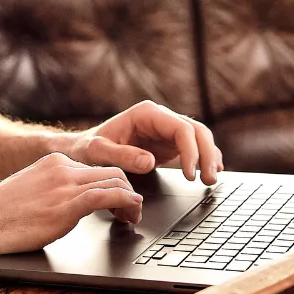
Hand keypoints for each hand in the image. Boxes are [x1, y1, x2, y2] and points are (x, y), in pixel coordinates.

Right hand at [0, 153, 142, 262]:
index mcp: (55, 162)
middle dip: (129, 191)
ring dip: (132, 201)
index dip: (116, 185)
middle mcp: (63, 168)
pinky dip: (127, 203)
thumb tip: (71, 206)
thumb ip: (54, 192)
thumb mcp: (31, 193)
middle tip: (132, 212)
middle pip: (113, 172)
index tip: (121, 202)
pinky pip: (108, 196)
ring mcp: (65, 186)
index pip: (97, 168)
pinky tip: (131, 213)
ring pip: (115, 183)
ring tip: (132, 218)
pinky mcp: (66, 205)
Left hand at [67, 101, 222, 184]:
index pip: (180, 128)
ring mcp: (165, 131)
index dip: (191, 151)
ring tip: (212, 179)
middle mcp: (159, 118)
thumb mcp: (97, 153)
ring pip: (199, 139)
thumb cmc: (87, 148)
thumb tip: (149, 161)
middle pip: (196, 131)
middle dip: (206, 154)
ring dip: (209, 157)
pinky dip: (203, 160)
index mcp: (146, 114)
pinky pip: (193, 149)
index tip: (190, 173)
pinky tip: (211, 172)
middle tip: (209, 179)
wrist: (82, 150)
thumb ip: (121, 156)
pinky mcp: (167, 144)